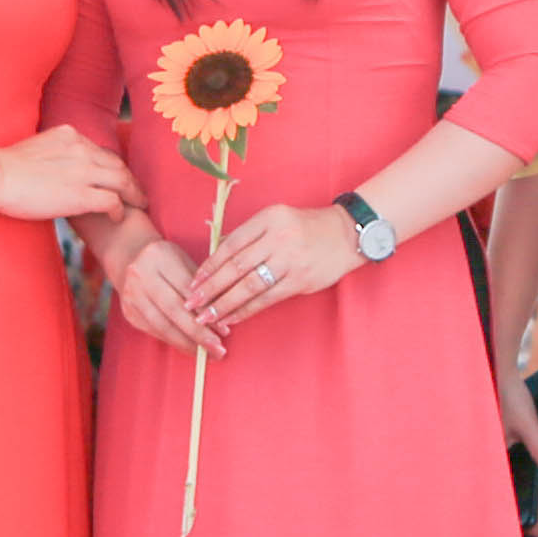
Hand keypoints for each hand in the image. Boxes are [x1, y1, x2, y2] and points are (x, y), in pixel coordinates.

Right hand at [0, 125, 133, 220]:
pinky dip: (119, 210)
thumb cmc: (5, 168)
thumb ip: (53, 153)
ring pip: (123, 181)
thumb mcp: (36, 148)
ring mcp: (84, 171)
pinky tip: (117, 218)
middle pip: (118, 164)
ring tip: (138, 205)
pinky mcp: (82, 194)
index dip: (113, 167)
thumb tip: (55, 167)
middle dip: (130, 180)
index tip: (116, 178)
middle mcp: (82, 148)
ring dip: (133, 194)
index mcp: (70, 135)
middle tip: (137, 193)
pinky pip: (113, 201)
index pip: (101, 151)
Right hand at [107, 229, 218, 354]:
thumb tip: (220, 317)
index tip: (225, 330)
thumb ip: (200, 285)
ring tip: (206, 353)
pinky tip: (189, 347)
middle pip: (173, 309)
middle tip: (218, 349)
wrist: (129, 259)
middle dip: (198, 333)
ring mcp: (132, 295)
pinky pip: (154, 331)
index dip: (207, 311)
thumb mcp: (183, 260)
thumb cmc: (166, 260)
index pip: (187, 289)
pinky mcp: (128, 312)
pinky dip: (174, 341)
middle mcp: (141, 274)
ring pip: (162, 325)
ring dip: (187, 343)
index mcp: (158, 255)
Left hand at [186, 200, 363, 330]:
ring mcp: (290, 260)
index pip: (230, 245)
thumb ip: (249, 236)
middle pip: (235, 266)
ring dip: (224, 303)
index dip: (209, 266)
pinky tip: (232, 318)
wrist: (346, 234)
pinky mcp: (300, 280)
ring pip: (249, 285)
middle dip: (210, 287)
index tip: (193, 282)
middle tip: (191, 303)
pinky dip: (246, 310)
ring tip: (207, 316)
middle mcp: (277, 238)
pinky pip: (267, 298)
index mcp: (268, 219)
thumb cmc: (305, 227)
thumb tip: (215, 255)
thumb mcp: (276, 219)